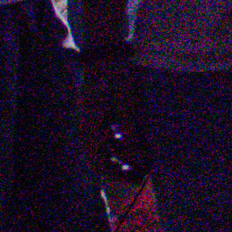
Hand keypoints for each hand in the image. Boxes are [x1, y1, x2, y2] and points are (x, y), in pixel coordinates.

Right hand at [78, 52, 145, 175]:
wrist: (107, 52)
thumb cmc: (117, 79)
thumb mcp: (130, 108)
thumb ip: (134, 137)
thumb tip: (141, 162)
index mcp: (91, 130)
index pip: (101, 164)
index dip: (119, 175)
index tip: (137, 180)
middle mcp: (87, 128)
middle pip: (101, 158)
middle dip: (122, 167)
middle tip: (142, 172)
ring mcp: (92, 120)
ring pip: (105, 147)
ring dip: (123, 154)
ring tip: (144, 155)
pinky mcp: (98, 112)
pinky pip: (108, 134)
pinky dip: (121, 140)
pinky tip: (136, 137)